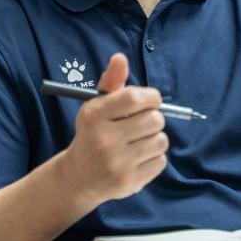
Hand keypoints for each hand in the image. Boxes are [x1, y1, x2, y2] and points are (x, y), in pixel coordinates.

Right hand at [64, 53, 167, 202]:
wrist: (79, 176)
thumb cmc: (94, 133)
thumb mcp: (97, 106)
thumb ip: (112, 81)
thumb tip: (120, 58)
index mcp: (95, 116)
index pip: (135, 97)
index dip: (151, 97)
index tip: (150, 101)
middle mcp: (104, 140)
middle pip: (155, 120)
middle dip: (153, 119)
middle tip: (141, 124)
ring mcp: (117, 163)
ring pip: (161, 140)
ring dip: (154, 138)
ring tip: (138, 141)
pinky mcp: (129, 182)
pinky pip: (161, 161)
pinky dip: (154, 157)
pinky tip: (138, 158)